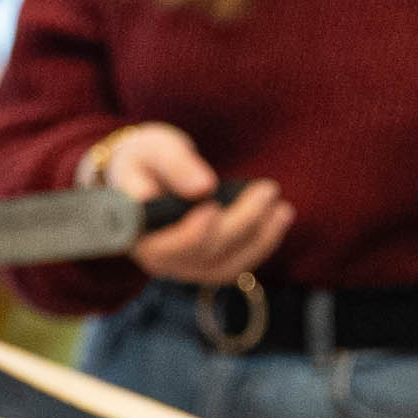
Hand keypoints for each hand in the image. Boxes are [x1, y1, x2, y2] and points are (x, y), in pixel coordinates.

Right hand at [96, 125, 291, 284]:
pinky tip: (279, 219)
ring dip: (260, 240)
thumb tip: (204, 187)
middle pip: (205, 253)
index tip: (212, 208)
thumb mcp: (154, 150)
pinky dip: (261, 245)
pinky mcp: (204, 266)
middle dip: (241, 223)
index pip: (164, 247)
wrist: (148, 175)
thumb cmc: (147, 159)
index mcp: (135, 233)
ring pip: (226, 266)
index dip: (191, 234)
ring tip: (282, 208)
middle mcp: (158, 259)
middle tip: (268, 189)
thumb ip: (175, 165)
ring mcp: (182, 267)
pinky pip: (236, 265)